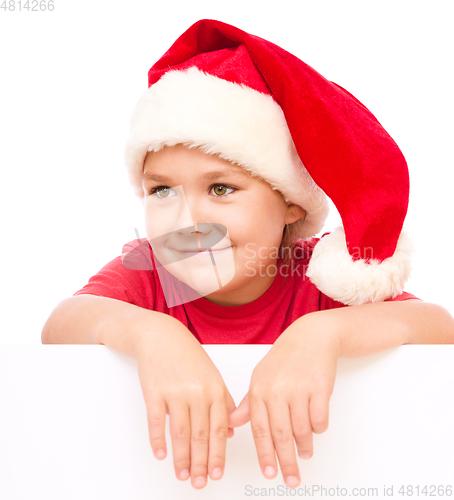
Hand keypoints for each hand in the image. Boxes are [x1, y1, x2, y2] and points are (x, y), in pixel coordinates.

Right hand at [135, 322, 236, 488]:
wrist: (161, 336)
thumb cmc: (188, 355)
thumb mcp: (212, 375)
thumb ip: (223, 401)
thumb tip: (230, 431)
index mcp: (215, 389)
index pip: (220, 429)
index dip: (219, 455)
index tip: (217, 472)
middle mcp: (197, 392)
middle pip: (200, 435)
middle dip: (201, 463)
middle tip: (199, 482)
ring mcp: (175, 392)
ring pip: (180, 433)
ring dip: (181, 458)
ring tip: (182, 474)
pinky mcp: (154, 391)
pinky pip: (156, 422)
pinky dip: (158, 440)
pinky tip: (160, 454)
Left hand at [228, 314, 340, 487]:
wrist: (311, 336)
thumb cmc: (285, 358)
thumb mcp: (261, 376)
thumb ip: (249, 402)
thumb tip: (234, 423)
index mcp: (259, 389)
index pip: (259, 430)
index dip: (264, 454)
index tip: (269, 473)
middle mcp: (276, 390)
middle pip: (281, 435)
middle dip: (286, 462)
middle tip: (291, 479)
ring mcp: (298, 389)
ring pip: (302, 430)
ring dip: (305, 446)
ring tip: (306, 452)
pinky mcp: (319, 388)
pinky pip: (320, 420)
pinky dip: (319, 428)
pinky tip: (316, 429)